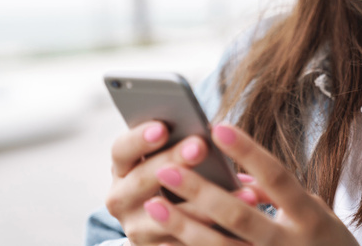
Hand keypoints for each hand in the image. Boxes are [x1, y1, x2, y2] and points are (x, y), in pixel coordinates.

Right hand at [106, 120, 232, 245]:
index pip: (121, 149)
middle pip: (141, 179)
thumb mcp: (166, 157)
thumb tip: (214, 130)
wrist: (161, 223)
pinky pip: (182, 243)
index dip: (140, 138)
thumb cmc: (173, 172)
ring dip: (201, 204)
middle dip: (171, 161)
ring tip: (241, 191)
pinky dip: (211, 232)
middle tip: (201, 146)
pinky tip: (239, 225)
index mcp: (121, 167)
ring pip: (164, 217)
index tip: (164, 127)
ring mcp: (135, 228)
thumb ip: (182, 143)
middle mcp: (120, 198)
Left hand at [143, 124, 359, 245]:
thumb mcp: (317, 214)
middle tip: (166, 168)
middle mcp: (290, 244)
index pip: (277, 177)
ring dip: (183, 227)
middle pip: (239, 215)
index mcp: (310, 217)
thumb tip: (236, 175)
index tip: (217, 126)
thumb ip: (279, 194)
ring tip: (152, 205)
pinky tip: (162, 241)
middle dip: (200, 192)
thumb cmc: (328, 244)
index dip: (248, 151)